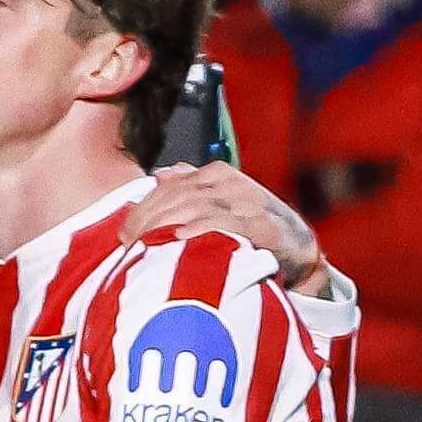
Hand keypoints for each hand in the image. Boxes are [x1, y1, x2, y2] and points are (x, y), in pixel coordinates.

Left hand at [129, 160, 324, 293]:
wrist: (297, 247)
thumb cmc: (252, 226)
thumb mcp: (220, 201)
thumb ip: (192, 186)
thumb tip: (161, 175)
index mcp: (217, 174)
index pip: (168, 187)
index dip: (142, 209)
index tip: (124, 233)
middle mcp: (229, 183)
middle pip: (176, 196)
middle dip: (147, 220)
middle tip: (128, 243)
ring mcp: (245, 202)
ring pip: (193, 207)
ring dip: (164, 226)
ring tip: (145, 244)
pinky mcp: (260, 224)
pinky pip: (223, 222)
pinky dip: (199, 229)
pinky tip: (180, 239)